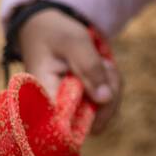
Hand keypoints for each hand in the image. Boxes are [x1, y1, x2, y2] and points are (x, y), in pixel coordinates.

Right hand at [15, 8, 122, 134]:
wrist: (45, 27)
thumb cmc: (54, 32)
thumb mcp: (73, 42)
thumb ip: (88, 67)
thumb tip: (104, 99)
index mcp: (43, 97)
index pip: (63, 129)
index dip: (87, 123)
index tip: (99, 103)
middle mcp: (55, 109)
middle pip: (92, 123)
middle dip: (109, 94)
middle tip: (105, 66)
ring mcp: (71, 107)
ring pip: (105, 112)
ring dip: (112, 85)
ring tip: (102, 62)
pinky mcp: (82, 102)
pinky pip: (107, 102)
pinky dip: (111, 83)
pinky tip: (103, 67)